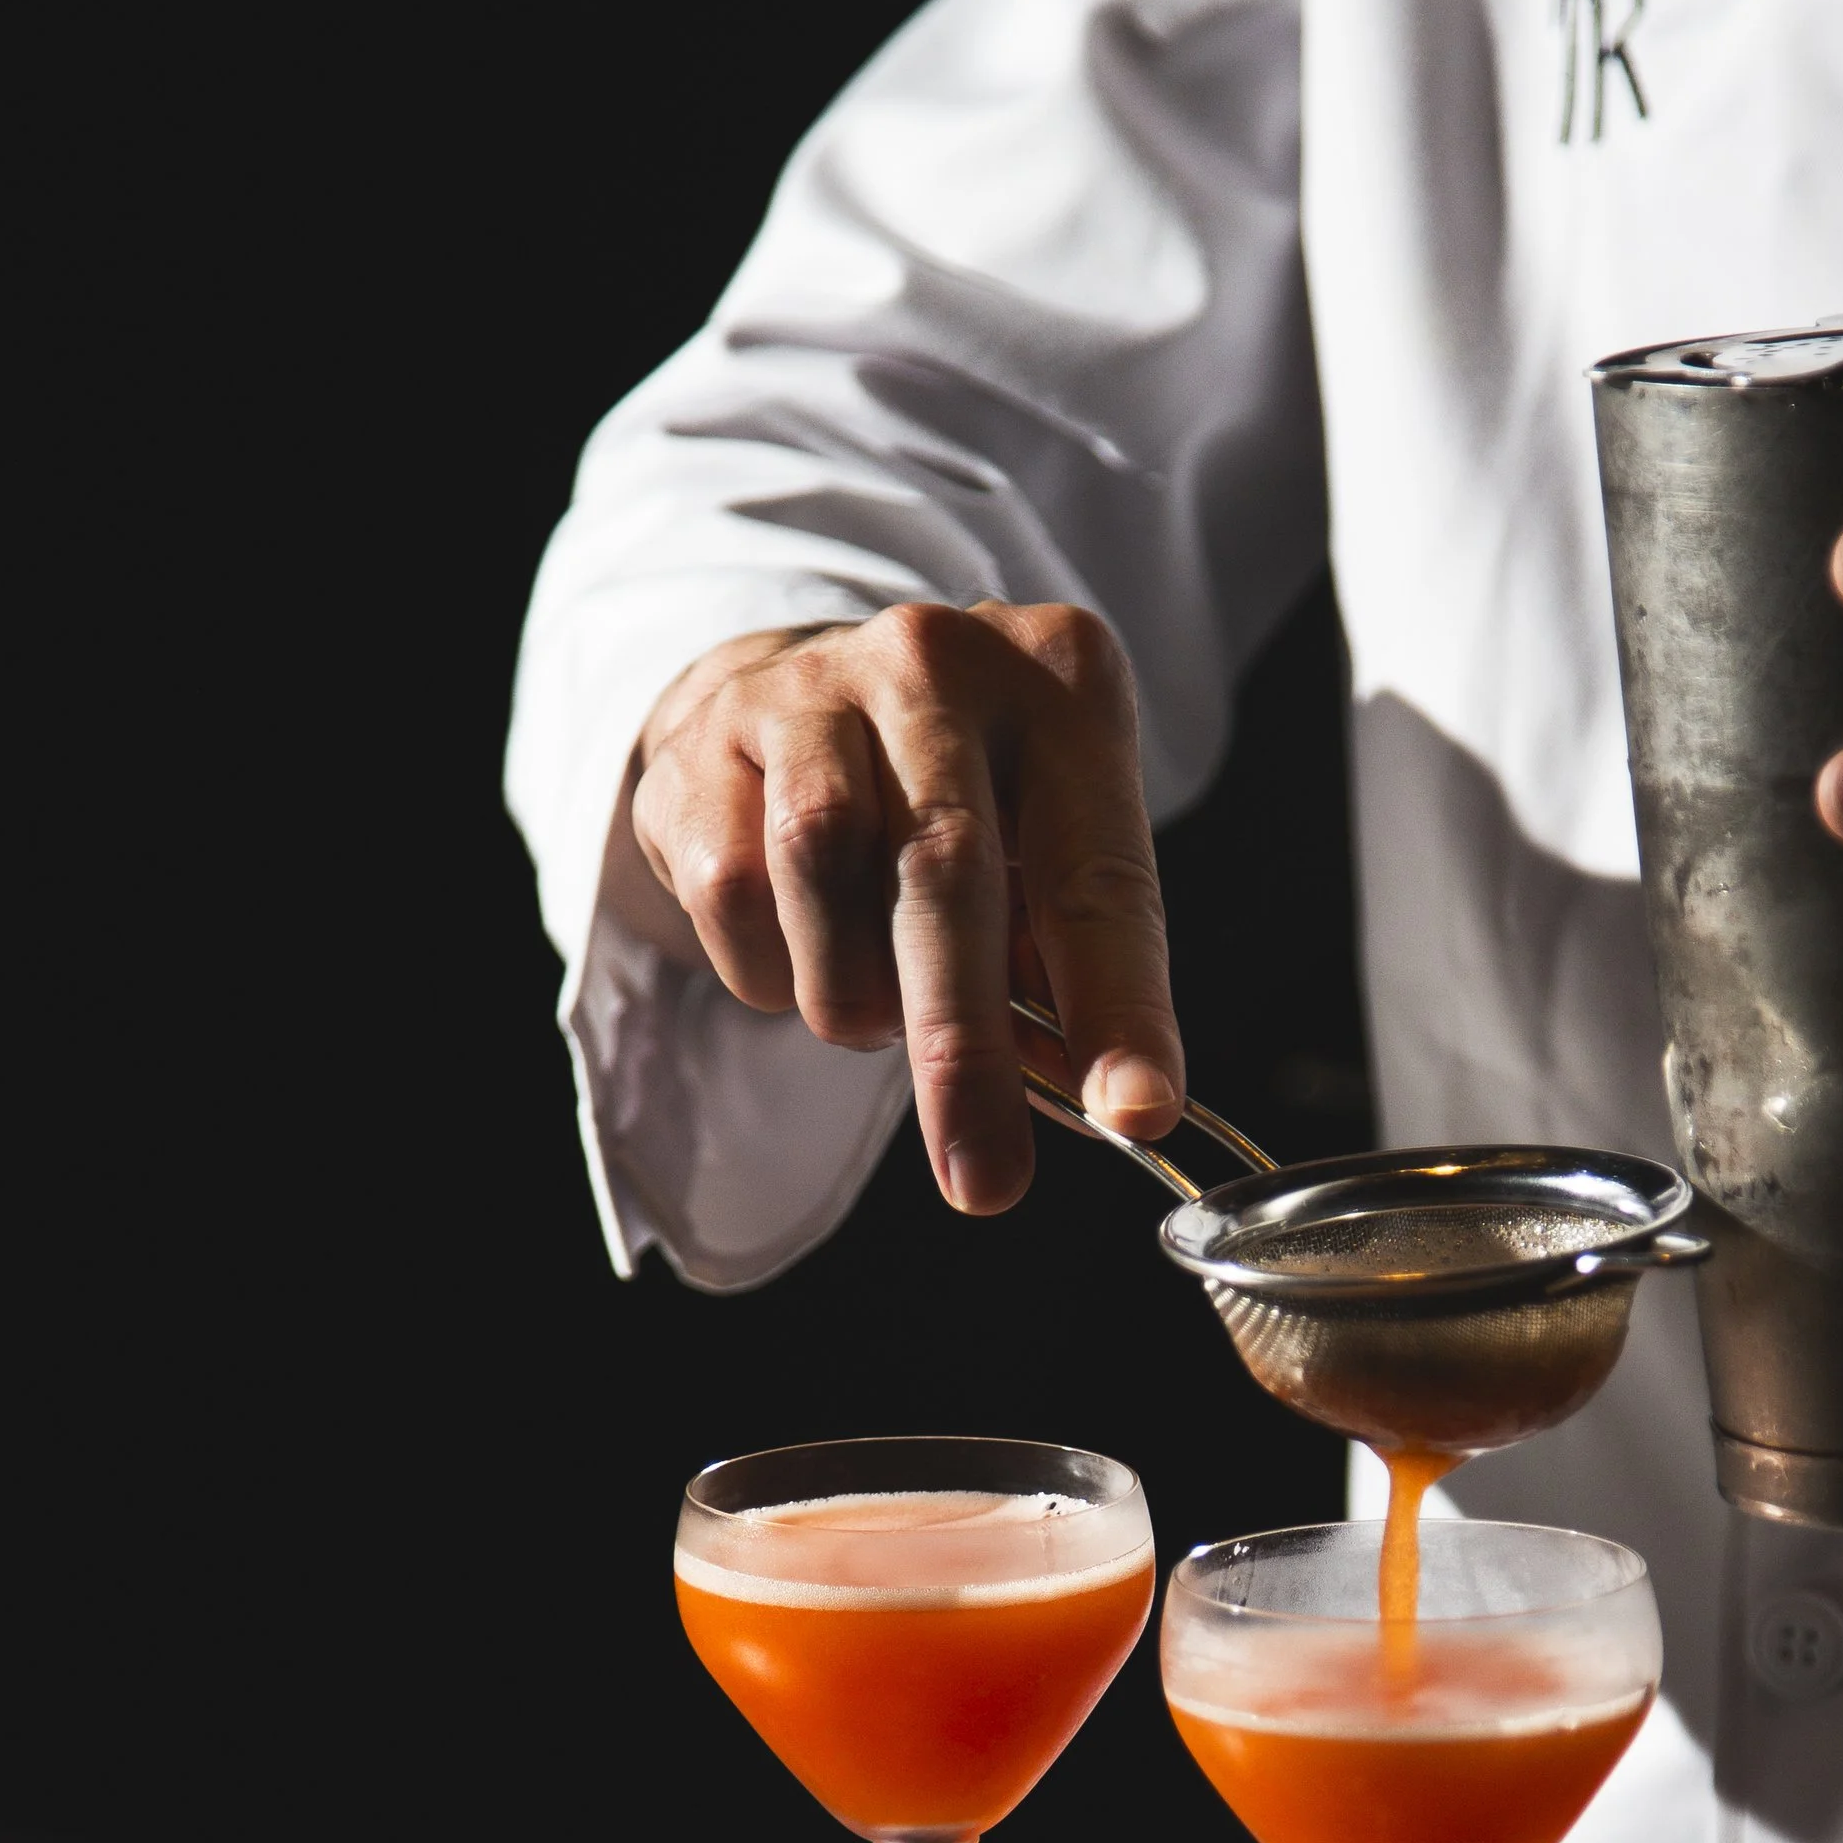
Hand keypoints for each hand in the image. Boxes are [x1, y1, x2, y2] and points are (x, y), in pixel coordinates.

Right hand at [622, 600, 1182, 1210]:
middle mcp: (938, 663)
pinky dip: (773, 965)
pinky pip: (734, 889)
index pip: (1100, 875)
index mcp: (1062, 685)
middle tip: (984, 1179)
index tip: (1134, 1112)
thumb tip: (1104, 1105)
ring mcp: (813, 686)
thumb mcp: (1044, 849)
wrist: (798, 692)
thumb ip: (1070, 967)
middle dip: (965, 1050)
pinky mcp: (708, 734)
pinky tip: (799, 947)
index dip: (1118, 1005)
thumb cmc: (955, 798)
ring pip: (823, 872)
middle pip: (948, 874)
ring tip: (872, 1013)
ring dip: (853, 995)